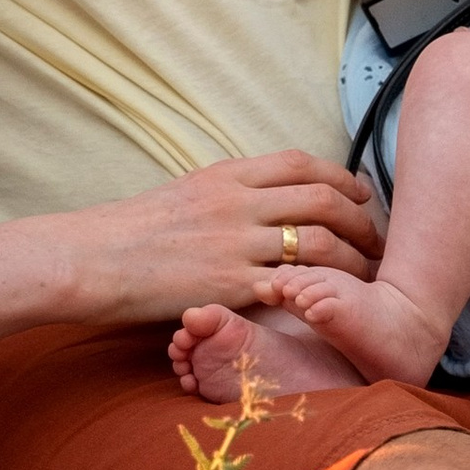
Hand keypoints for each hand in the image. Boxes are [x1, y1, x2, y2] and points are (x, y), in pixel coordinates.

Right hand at [76, 153, 378, 327]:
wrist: (91, 259)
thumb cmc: (129, 231)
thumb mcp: (184, 192)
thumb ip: (227, 194)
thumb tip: (261, 199)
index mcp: (226, 175)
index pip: (300, 163)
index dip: (341, 176)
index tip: (360, 194)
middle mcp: (237, 202)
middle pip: (322, 199)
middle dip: (361, 220)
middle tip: (378, 241)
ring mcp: (235, 243)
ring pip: (318, 243)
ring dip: (353, 261)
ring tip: (366, 278)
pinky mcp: (229, 284)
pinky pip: (291, 284)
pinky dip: (317, 293)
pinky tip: (330, 305)